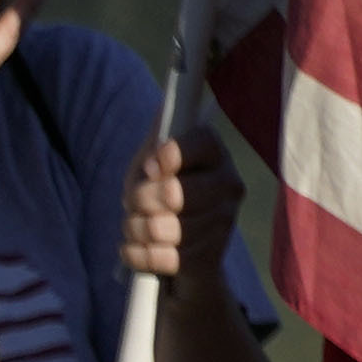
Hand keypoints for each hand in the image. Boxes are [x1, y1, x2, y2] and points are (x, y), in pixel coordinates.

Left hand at [126, 122, 244, 286]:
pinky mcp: (209, 256)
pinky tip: (136, 249)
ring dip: (132, 229)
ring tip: (135, 227)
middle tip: (134, 205)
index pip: (197, 143)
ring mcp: (223, 222)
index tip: (151, 168)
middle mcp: (229, 184)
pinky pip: (157, 257)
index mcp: (215, 154)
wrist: (175, 252)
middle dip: (138, 201)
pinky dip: (134, 254)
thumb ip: (156, 138)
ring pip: (159, 227)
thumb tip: (166, 104)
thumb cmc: (157, 198)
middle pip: (172, 192)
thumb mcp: (149, 165)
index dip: (165, 158)